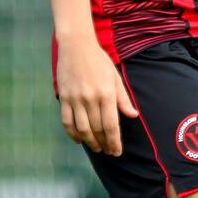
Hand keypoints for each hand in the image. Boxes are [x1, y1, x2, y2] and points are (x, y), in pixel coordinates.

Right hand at [56, 37, 138, 155]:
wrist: (76, 46)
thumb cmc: (99, 60)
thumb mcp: (115, 77)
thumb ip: (123, 98)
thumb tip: (133, 115)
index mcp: (106, 93)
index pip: (111, 125)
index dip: (114, 141)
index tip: (117, 151)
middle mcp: (90, 98)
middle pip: (97, 129)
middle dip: (104, 143)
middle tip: (108, 151)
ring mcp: (75, 99)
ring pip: (82, 129)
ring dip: (90, 142)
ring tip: (96, 148)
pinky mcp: (64, 97)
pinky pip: (67, 121)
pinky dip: (72, 134)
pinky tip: (79, 139)